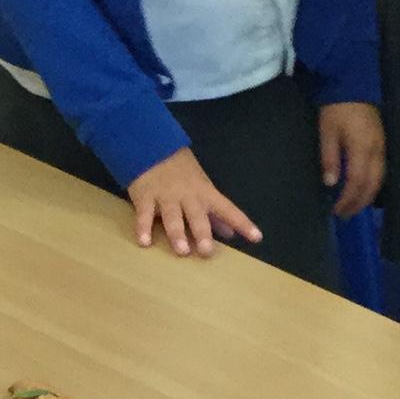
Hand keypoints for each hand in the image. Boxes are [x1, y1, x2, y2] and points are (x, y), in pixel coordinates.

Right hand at [124, 148, 261, 257]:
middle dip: (203, 233)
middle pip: (197, 215)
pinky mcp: (145, 197)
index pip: (228, 209)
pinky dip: (143, 228)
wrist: (151, 147)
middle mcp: (188, 196)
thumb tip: (230, 234)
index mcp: (205, 194)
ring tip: (182, 250)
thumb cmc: (181, 172)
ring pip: (173, 216)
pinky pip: (144, 215)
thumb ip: (214, 214)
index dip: (242, 223)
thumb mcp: (202, 188)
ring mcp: (166, 197)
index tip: (256, 238)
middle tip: (207, 251)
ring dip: (177, 233)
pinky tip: (144, 242)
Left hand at [319, 101, 384, 217]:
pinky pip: (382, 170)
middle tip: (346, 214)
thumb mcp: (327, 132)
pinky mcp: (382, 142)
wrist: (353, 83)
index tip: (337, 211)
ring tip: (354, 205)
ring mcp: (382, 147)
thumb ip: (330, 158)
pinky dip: (373, 184)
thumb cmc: (336, 108)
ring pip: (380, 179)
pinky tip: (364, 188)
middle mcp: (376, 151)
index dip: (348, 200)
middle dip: (359, 203)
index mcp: (362, 149)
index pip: (357, 182)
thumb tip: (331, 183)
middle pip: (372, 185)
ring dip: (367, 195)